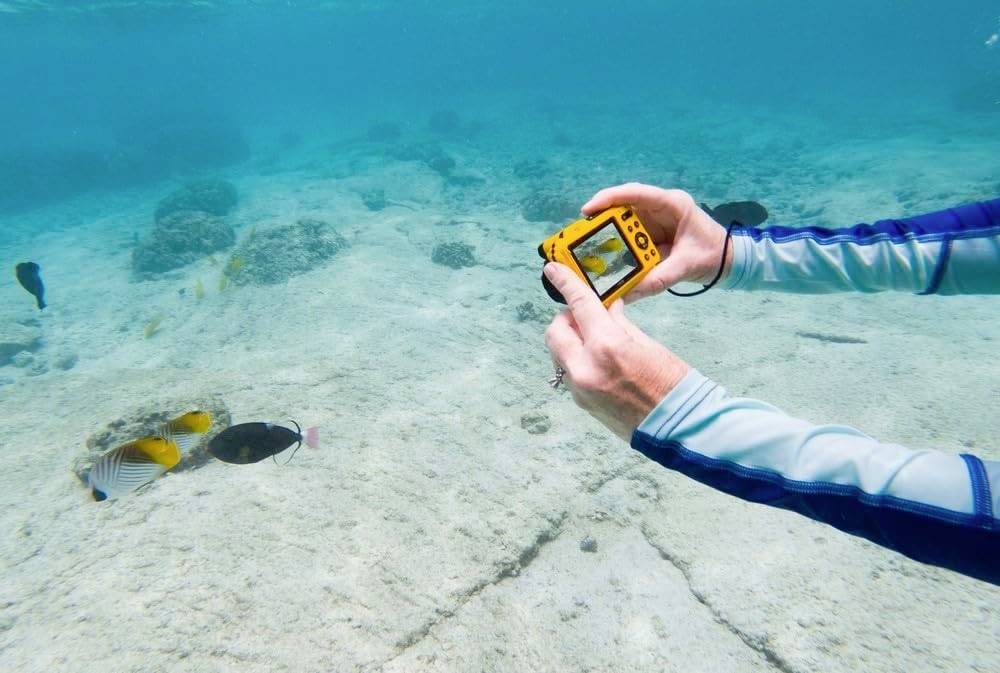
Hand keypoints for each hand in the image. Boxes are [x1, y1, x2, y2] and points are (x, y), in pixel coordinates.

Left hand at [543, 262, 689, 440]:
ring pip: (558, 353)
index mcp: (606, 346)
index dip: (565, 282)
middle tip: (585, 315)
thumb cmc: (673, 382)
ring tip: (595, 338)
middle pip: (555, 331)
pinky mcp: (582, 403)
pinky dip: (577, 359)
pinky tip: (599, 360)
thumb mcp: (647, 343)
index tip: (553, 269)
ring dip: (570, 340)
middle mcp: (584, 368)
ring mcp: (580, 389)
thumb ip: (618, 323)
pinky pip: (569, 372)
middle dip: (566, 318)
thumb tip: (605, 309)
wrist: (680, 428)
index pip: (578, 305)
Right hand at [582, 183, 731, 301]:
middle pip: (625, 204)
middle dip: (602, 216)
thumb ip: (657, 280)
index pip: (636, 193)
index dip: (610, 198)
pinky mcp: (653, 231)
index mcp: (672, 204)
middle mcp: (661, 207)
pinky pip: (630, 233)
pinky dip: (617, 242)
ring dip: (607, 230)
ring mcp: (656, 218)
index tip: (588, 210)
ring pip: (625, 218)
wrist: (729, 260)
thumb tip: (627, 294)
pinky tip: (604, 254)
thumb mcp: (685, 267)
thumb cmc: (713, 255)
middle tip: (581, 233)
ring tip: (587, 244)